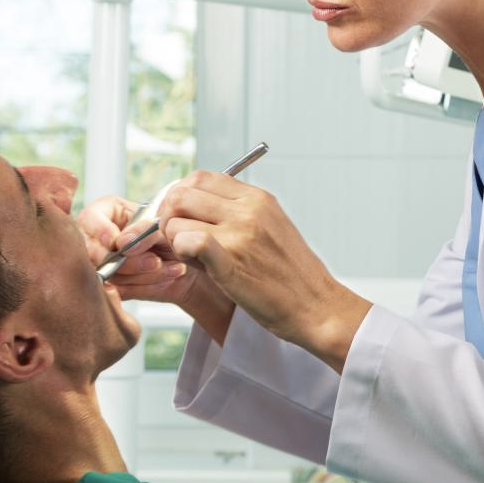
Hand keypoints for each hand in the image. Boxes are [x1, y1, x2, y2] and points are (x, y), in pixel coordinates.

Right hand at [78, 194, 233, 340]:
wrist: (194, 262)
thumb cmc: (177, 234)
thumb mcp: (164, 226)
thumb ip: (141, 230)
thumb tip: (119, 243)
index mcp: (108, 214)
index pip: (89, 218)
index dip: (99, 229)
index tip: (116, 240)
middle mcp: (101, 239)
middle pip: (94, 251)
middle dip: (128, 260)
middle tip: (155, 261)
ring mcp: (105, 264)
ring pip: (109, 274)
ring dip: (143, 274)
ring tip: (172, 268)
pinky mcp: (114, 286)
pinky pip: (120, 292)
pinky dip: (146, 287)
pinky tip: (167, 279)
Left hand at [155, 171, 370, 371]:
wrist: (315, 306)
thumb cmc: (291, 274)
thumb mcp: (269, 227)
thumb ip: (234, 213)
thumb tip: (191, 209)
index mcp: (257, 198)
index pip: (200, 177)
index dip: (180, 195)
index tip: (179, 215)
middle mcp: (248, 210)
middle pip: (181, 194)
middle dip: (168, 217)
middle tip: (175, 239)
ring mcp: (240, 234)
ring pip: (176, 221)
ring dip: (174, 241)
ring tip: (192, 258)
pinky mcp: (231, 262)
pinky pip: (190, 242)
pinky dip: (181, 251)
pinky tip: (194, 264)